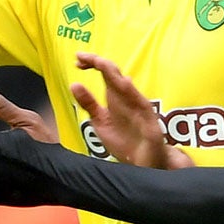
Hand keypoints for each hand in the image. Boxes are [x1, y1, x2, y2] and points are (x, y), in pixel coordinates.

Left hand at [72, 52, 191, 168]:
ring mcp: (139, 108)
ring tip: (100, 63)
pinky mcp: (149, 121)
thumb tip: (74, 84)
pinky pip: (142, 104)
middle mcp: (127, 98)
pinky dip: (133, 93)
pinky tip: (124, 82)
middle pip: (114, 74)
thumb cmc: (125, 142)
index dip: (92, 64)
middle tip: (80, 57)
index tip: (77, 60)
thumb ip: (89, 104)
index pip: (105, 73)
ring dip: (113, 73)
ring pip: (126, 86)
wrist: (143, 165)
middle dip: (98, 63)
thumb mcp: (100, 122)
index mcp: (115, 97)